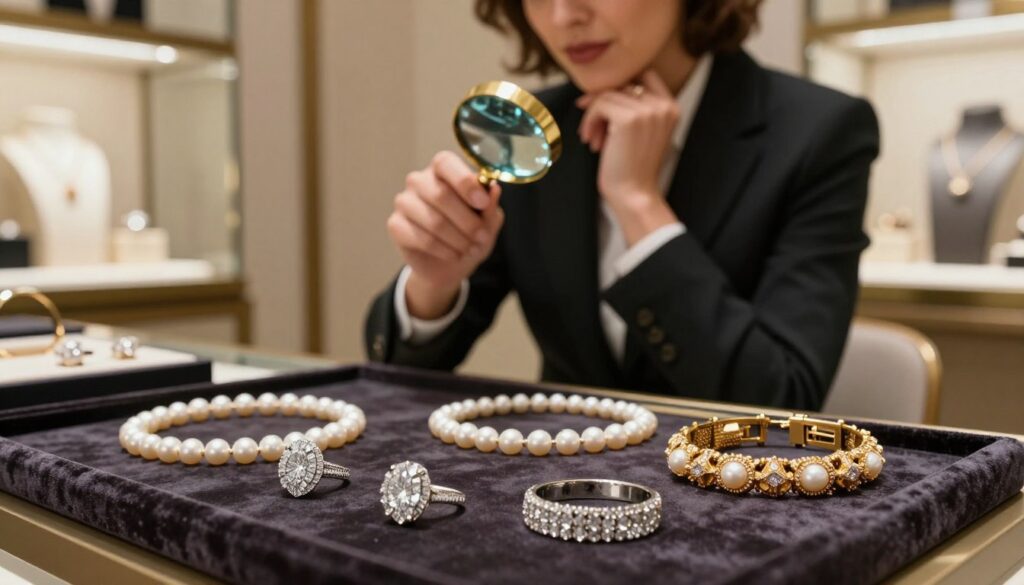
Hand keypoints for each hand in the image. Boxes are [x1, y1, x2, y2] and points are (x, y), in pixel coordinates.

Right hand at [387, 151, 503, 318]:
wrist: (448, 265)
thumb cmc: (469, 234)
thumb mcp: (487, 222)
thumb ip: (490, 206)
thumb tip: (494, 189)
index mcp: (443, 170)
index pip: (446, 163)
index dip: (465, 183)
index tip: (483, 203)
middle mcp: (419, 181)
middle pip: (440, 195)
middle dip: (467, 221)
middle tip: (482, 237)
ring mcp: (404, 202)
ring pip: (433, 221)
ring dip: (458, 239)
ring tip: (470, 249)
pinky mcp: (395, 225)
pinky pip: (421, 238)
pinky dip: (443, 250)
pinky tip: (454, 254)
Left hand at [577, 69, 679, 244]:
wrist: (634, 194)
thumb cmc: (633, 168)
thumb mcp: (641, 132)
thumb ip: (634, 108)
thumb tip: (602, 87)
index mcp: (671, 107)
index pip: (644, 74)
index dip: (620, 85)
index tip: (601, 105)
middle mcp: (663, 105)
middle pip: (623, 84)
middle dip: (603, 104)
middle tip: (593, 129)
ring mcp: (648, 110)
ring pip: (608, 95)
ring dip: (593, 116)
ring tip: (592, 140)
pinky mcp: (629, 119)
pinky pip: (599, 105)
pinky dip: (589, 121)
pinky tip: (589, 140)